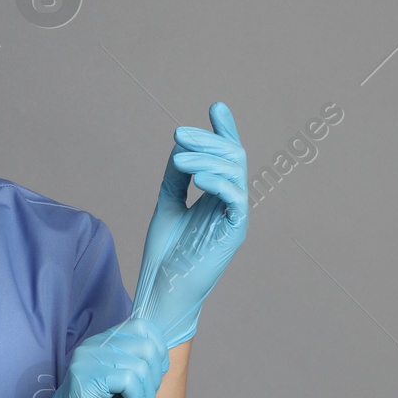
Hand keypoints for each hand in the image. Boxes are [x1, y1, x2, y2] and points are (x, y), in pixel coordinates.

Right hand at [26, 316, 169, 397]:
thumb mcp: (127, 386)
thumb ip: (140, 364)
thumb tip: (165, 354)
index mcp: (102, 342)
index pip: (143, 327)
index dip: (159, 353)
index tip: (153, 380)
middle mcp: (93, 345)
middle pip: (147, 346)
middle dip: (155, 379)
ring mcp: (87, 359)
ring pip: (141, 366)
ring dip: (146, 395)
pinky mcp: (85, 377)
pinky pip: (128, 380)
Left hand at [131, 101, 249, 349]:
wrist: (162, 291)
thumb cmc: (165, 255)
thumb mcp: (167, 204)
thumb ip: (176, 177)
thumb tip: (181, 148)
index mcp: (216, 195)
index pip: (226, 156)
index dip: (224, 130)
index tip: (216, 106)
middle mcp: (229, 203)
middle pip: (231, 157)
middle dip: (208, 140)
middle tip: (179, 134)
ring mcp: (234, 217)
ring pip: (234, 172)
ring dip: (206, 159)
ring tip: (178, 158)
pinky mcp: (234, 232)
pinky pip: (235, 199)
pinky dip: (218, 182)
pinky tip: (197, 177)